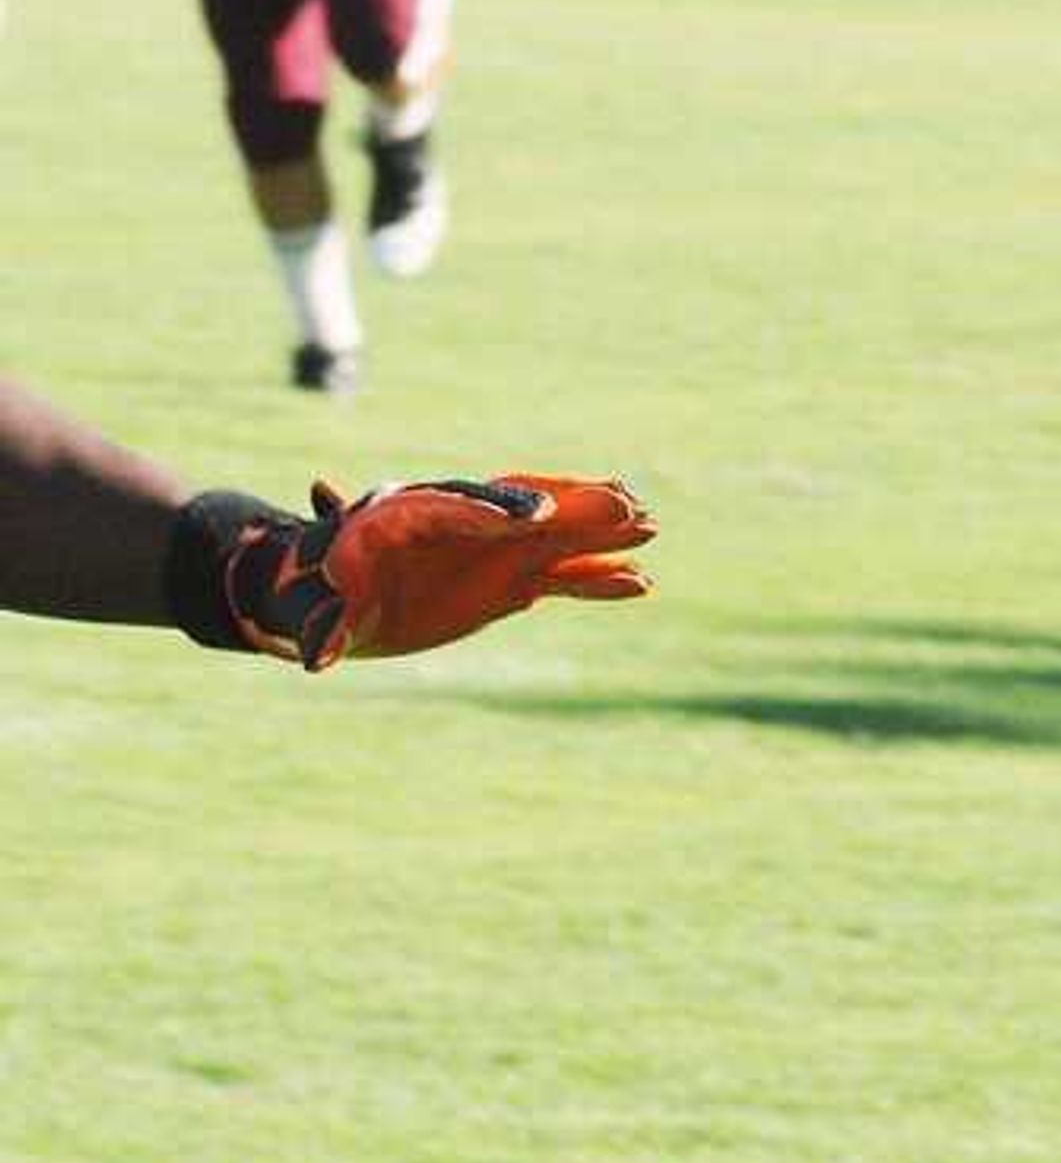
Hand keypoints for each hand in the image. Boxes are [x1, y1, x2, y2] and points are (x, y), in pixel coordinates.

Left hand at [220, 472, 654, 669]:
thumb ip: (324, 630)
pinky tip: (641, 584)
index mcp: (408, 518)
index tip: (541, 513)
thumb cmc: (308, 594)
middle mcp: (460, 527)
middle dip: (573, 506)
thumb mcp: (312, 613)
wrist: (318, 592)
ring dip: (601, 535)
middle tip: (624, 503)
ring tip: (651, 527)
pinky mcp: (508, 580)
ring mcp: (490, 552)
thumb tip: (317, 659)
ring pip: (555, 538)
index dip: (502, 509)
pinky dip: (598, 581)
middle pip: (524, 510)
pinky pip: (561, 578)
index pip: (463, 506)